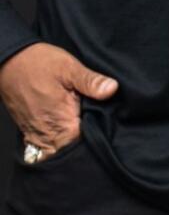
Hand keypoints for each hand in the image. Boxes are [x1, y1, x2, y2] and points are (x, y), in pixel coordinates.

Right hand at [0, 42, 117, 154]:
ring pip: (58, 151)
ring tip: (86, 130)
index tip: (110, 129)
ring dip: (71, 145)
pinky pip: (46, 147)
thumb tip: (112, 89)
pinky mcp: (30, 132)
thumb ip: (90, 81)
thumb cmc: (39, 64)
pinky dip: (57, 143)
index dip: (99, 138)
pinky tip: (69, 131)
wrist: (10, 63)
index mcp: (62, 122)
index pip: (85, 145)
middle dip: (86, 145)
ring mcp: (38, 134)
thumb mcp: (69, 67)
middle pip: (72, 151)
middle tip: (100, 128)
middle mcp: (49, 133)